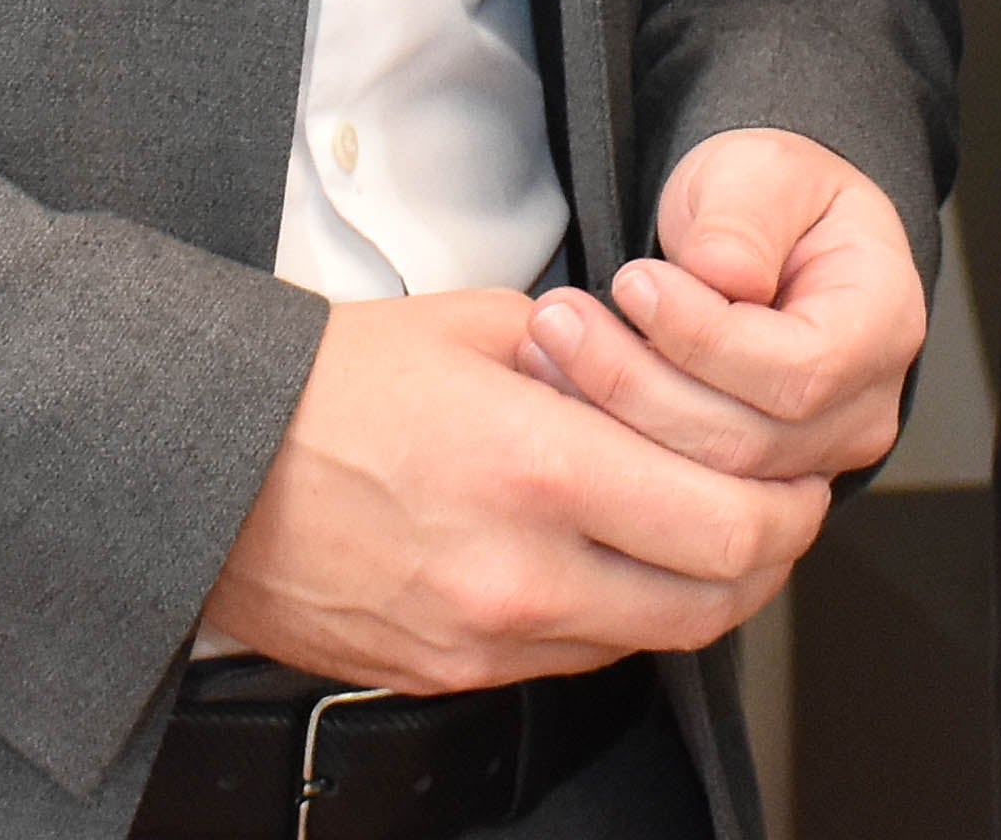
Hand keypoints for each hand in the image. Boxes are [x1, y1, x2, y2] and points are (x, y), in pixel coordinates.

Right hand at [202, 287, 826, 694]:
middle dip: (769, 556)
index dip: (789, 504)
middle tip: (779, 510)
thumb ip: (587, 359)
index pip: (727, 523)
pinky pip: (572, 656)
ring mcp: (484, 638)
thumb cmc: (323, 389)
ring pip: (649, 638)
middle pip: (712, 601)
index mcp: (538, 468)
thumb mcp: (474, 325)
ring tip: (701, 530)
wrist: (201, 469)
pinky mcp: (449, 675)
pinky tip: (608, 558)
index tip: (799, 473)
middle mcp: (522, 573)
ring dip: (697, 591)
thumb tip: (657, 377)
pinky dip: (614, 614)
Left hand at [514, 127, 926, 483]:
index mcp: (882, 323)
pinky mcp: (756, 488)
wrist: (763, 237)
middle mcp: (863, 409)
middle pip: (748, 442)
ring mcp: (815, 460)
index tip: (634, 282)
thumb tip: (723, 274)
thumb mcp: (759, 173)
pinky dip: (617, 446)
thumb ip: (743, 217)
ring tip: (550, 348)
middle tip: (560, 320)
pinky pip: (687, 491)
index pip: (800, 369)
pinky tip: (567, 391)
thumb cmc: (769, 201)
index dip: (705, 338)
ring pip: (710, 481)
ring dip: (616, 416)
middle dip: (638, 383)